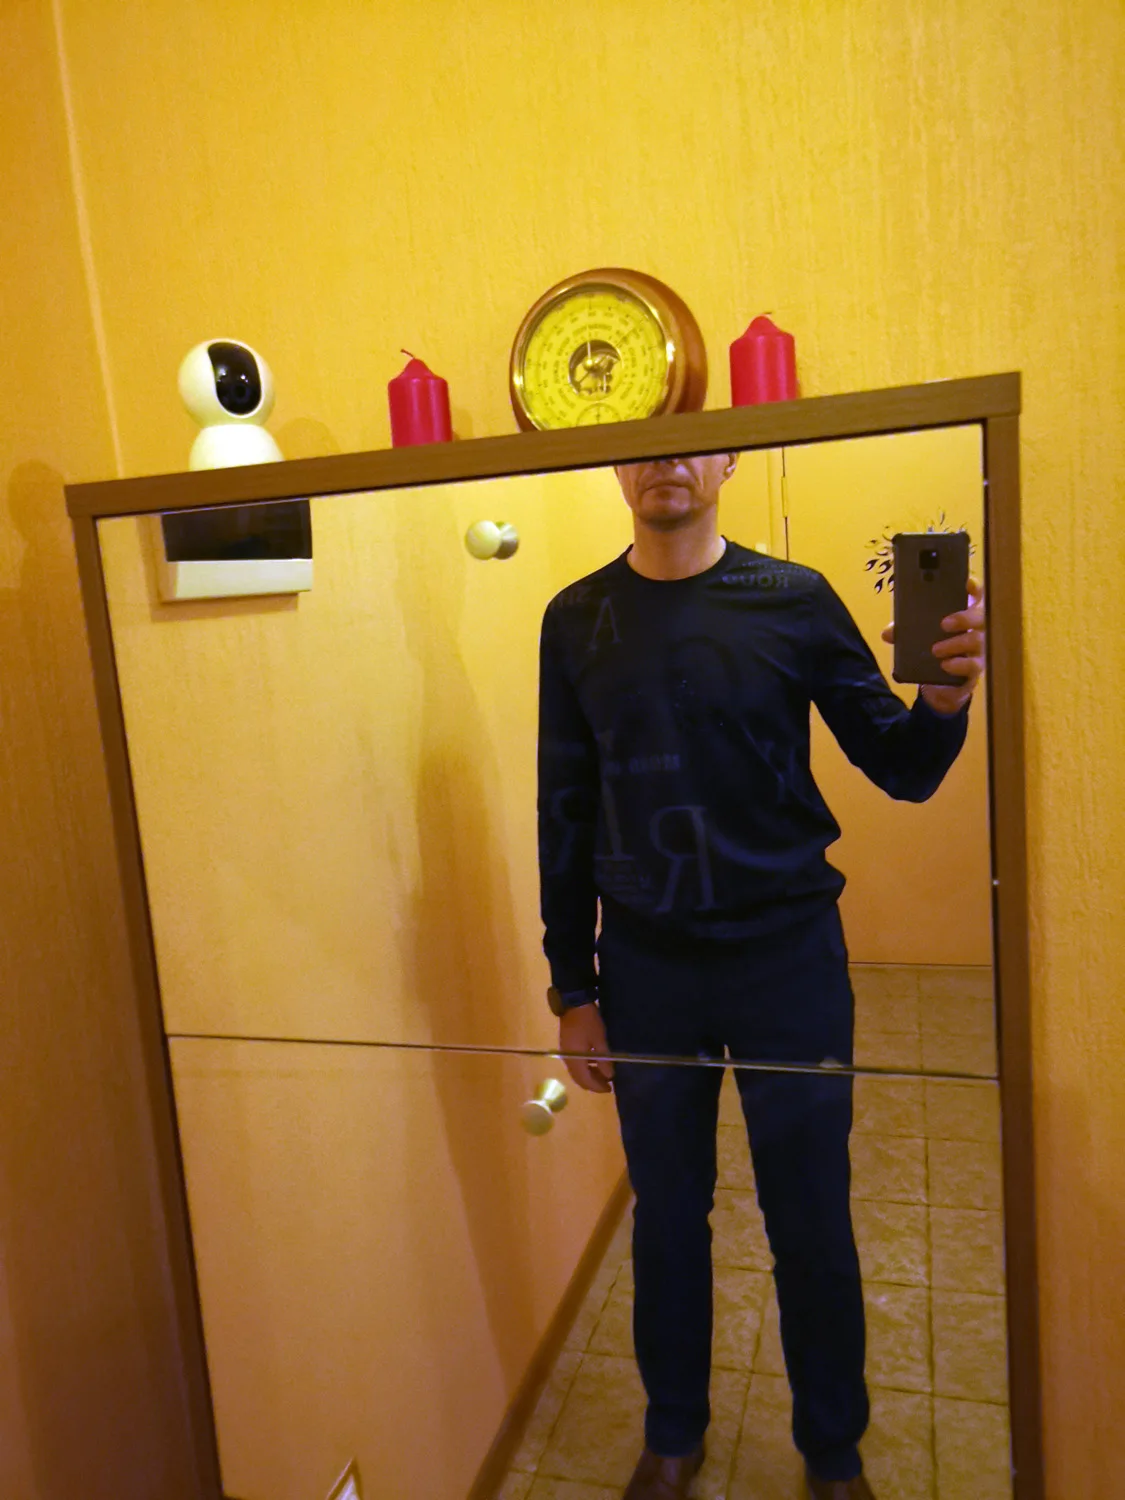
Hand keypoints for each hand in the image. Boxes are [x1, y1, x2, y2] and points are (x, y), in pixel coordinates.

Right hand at [559, 1004, 614, 1093]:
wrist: (573, 1003)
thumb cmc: (588, 1021)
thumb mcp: (599, 1039)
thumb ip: (604, 1059)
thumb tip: (609, 1076)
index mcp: (574, 1059)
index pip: (585, 1080)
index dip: (597, 1087)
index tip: (609, 1088)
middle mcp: (567, 1059)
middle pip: (579, 1078)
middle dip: (593, 1083)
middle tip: (607, 1084)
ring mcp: (565, 1053)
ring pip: (577, 1072)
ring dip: (589, 1076)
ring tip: (603, 1075)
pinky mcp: (566, 1047)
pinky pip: (575, 1064)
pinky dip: (585, 1067)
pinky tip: (595, 1063)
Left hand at [881, 573, 985, 715]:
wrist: (940, 685)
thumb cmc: (933, 652)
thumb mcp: (918, 639)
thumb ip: (905, 632)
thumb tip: (888, 633)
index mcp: (964, 616)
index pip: (976, 596)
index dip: (974, 587)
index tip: (966, 583)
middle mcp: (976, 630)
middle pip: (980, 616)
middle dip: (963, 617)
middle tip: (943, 624)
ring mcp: (978, 650)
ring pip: (977, 640)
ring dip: (955, 644)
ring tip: (935, 649)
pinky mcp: (974, 670)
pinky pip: (972, 665)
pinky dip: (958, 664)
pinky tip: (944, 665)